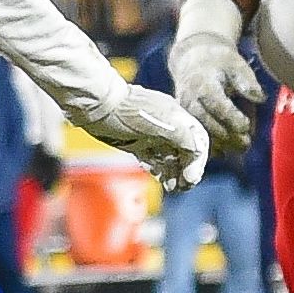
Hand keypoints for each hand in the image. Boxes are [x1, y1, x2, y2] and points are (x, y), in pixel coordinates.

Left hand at [76, 82, 210, 189]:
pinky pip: (154, 159)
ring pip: (170, 158)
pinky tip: (159, 178)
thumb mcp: (160, 122)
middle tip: (184, 186)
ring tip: (173, 187)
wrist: (95, 105)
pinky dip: (159, 170)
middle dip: (187, 170)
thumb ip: (183, 135)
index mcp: (176, 117)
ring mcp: (151, 135)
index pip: (197, 142)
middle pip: (185, 152)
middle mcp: (166, 126)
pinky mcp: (137, 142)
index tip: (191, 177)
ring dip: (174, 173)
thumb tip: (198, 151)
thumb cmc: (126, 110)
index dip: (197, 161)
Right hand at [168, 0, 266, 154]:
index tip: (247, 126)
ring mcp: (185, 112)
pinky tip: (226, 149)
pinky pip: (196, 138)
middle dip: (229, 136)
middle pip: (208, 124)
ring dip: (221, 144)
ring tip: (239, 148)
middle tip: (246, 142)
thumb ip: (247, 82)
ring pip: (201, 134)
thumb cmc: (220, 62)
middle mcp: (190, 101)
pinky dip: (212, 146)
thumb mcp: (236, 64)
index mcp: (203, 85)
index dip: (233, 119)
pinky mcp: (184, 120)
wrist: (193, 59)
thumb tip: (259, 98)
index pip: (218, 106)